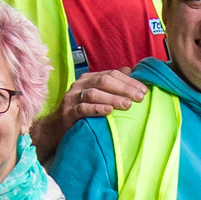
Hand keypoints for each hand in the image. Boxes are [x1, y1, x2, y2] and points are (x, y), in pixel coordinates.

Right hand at [32, 67, 146, 157]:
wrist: (56, 129)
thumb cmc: (81, 112)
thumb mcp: (96, 96)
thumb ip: (111, 83)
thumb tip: (131, 70)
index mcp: (89, 78)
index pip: (111, 74)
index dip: (128, 81)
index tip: (144, 90)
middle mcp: (80, 85)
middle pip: (104, 81)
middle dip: (124, 88)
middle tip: (139, 98)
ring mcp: (72, 98)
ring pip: (94, 93)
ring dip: (113, 98)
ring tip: (127, 105)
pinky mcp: (68, 113)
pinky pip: (83, 108)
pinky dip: (97, 109)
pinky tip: (108, 111)